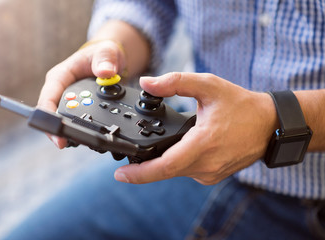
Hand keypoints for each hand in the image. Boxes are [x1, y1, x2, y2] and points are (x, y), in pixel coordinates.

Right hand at [37, 40, 126, 147]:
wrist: (110, 60)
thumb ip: (106, 60)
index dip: (48, 114)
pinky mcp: (79, 110)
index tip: (55, 128)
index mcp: (60, 77)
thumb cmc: (103, 54)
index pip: (48, 97)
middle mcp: (61, 91)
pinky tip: (90, 138)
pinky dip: (82, 130)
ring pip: (64, 121)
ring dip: (71, 132)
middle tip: (67, 143)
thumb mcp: (107, 52)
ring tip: (82, 142)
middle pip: (53, 115)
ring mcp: (69, 102)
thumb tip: (106, 72)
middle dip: (59, 129)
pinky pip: (77, 123)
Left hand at [114, 72, 277, 184]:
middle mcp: (207, 164)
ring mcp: (211, 173)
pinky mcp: (214, 175)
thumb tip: (147, 83)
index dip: (141, 174)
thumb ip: (175, 82)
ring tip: (150, 150)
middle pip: (166, 170)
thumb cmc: (241, 105)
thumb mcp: (208, 85)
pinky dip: (176, 163)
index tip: (120, 176)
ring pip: (176, 171)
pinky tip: (175, 150)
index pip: (166, 166)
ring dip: (161, 163)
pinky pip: (187, 171)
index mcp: (203, 143)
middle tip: (127, 160)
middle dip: (145, 167)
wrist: (269, 125)